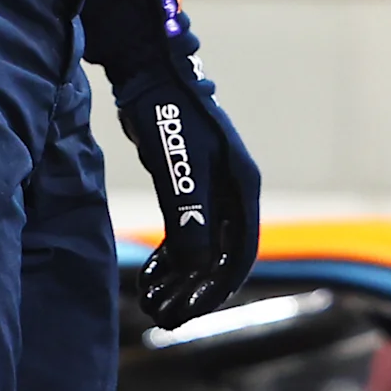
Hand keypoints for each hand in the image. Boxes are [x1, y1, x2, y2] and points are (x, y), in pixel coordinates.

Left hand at [115, 63, 260, 328]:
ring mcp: (210, 190)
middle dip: (194, 290)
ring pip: (201, 248)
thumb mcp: (180, 167)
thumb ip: (191, 214)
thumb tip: (197, 264)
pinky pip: (184, 234)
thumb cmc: (168, 114)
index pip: (242, 249)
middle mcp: (232, 192)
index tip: (192, 311)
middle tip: (164, 316)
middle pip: (220, 254)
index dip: (219, 286)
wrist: (147, 74)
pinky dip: (170, 258)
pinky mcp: (187, 188)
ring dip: (180, 279)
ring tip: (152, 303)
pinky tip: (150, 277)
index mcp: (242, 186)